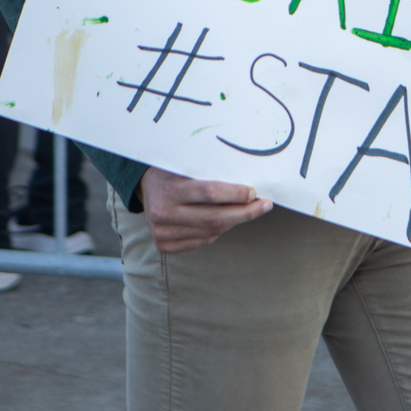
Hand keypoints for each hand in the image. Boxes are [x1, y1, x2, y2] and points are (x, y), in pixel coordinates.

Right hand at [138, 166, 271, 253]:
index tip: (254, 192)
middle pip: (214, 218)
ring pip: (212, 232)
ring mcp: (162, 233)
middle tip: (264, 205)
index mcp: (169, 190)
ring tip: (249, 211)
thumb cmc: (174, 171)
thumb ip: (210, 172)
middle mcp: (163, 214)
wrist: (146, 187)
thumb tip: (248, 185)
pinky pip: (203, 241)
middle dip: (245, 212)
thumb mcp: (187, 165)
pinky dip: (219, 231)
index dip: (235, 194)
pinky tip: (228, 221)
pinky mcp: (163, 245)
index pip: (210, 193)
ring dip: (234, 222)